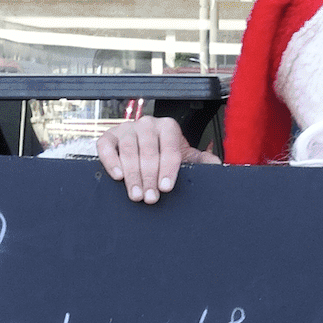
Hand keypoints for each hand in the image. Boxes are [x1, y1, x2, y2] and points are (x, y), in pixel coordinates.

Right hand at [96, 116, 219, 203]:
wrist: (142, 148)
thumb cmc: (164, 155)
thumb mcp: (184, 157)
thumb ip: (200, 161)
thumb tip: (216, 165)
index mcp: (168, 127)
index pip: (170, 147)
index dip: (168, 169)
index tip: (166, 187)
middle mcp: (148, 124)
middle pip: (148, 151)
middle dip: (149, 177)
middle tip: (150, 198)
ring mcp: (127, 129)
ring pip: (128, 150)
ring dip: (132, 175)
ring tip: (136, 195)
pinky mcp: (109, 136)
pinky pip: (106, 146)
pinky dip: (111, 160)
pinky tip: (117, 176)